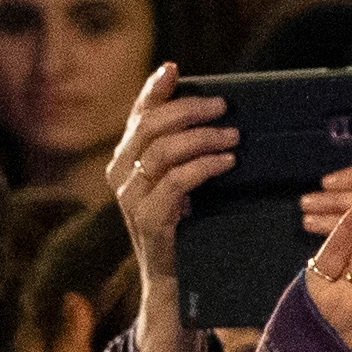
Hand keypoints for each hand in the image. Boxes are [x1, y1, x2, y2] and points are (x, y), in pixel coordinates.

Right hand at [107, 64, 235, 351]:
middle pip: (150, 126)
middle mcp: (119, 174)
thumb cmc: (184, 226)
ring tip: (233, 136)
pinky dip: (205, 166)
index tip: (175, 69)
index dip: (154, 89)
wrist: (174, 282)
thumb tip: (211, 108)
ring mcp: (130, 198)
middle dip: (189, 109)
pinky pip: (176, 181)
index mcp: (124, 159)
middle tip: (224, 107)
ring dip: (202, 137)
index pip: (136, 115)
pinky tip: (226, 162)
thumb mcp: (179, 182)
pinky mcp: (147, 220)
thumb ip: (183, 150)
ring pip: (162, 150)